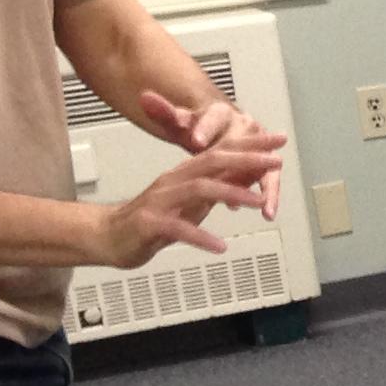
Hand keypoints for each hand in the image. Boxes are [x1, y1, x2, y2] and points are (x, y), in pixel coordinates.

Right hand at [98, 142, 283, 268]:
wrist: (107, 237)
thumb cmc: (153, 220)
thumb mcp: (192, 203)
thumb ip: (218, 189)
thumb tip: (252, 177)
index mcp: (184, 174)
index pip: (221, 151)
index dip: (251, 143)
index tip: (279, 139)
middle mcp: (173, 181)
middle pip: (212, 162)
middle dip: (247, 158)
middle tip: (276, 160)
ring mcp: (160, 201)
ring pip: (198, 189)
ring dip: (231, 193)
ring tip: (258, 203)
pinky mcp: (149, 224)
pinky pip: (177, 228)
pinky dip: (200, 236)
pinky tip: (219, 246)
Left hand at [140, 89, 286, 218]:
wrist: (220, 130)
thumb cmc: (199, 129)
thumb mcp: (179, 122)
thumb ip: (163, 113)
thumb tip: (145, 98)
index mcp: (220, 113)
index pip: (212, 118)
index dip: (205, 130)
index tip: (196, 141)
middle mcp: (244, 125)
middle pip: (243, 143)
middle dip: (243, 160)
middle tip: (235, 175)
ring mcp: (259, 145)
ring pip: (263, 163)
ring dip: (264, 184)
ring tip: (262, 202)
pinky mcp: (266, 163)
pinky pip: (269, 179)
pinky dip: (269, 195)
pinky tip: (266, 211)